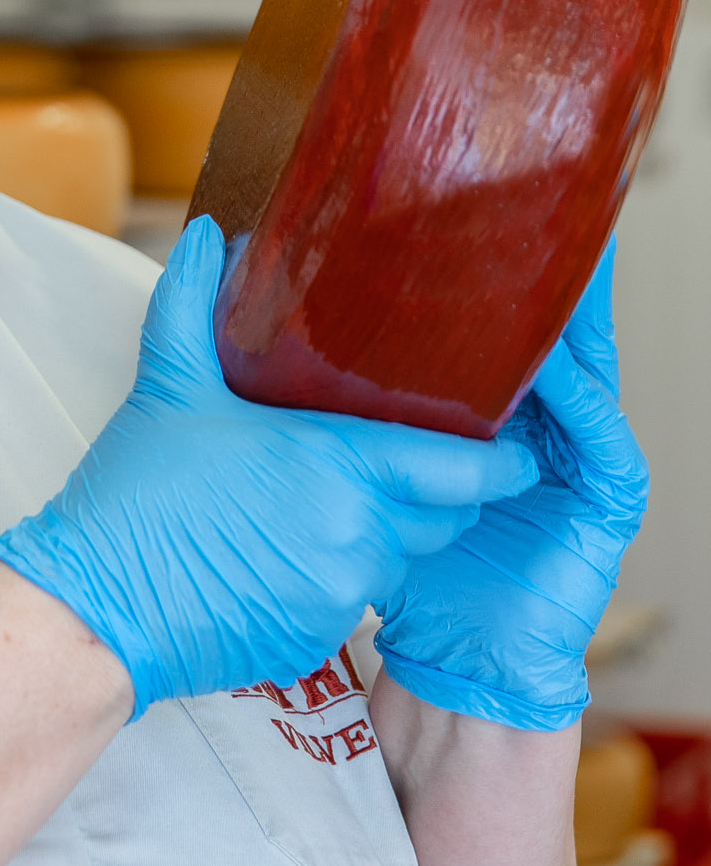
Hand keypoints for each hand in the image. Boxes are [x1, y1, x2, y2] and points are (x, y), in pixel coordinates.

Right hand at [0, 215, 539, 713]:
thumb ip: (194, 304)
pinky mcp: (315, 640)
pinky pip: (354, 600)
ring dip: (389, 530)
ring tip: (343, 496)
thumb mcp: (167, 388)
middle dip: (445, 490)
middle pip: (446, 515)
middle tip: (423, 454)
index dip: (502, 458)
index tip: (514, 440)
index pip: (464, 469)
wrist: (94, 611)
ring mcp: (338, 594)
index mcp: (337, 467)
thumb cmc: (134, 497)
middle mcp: (356, 535)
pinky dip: (338, 574)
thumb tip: (209, 235)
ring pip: (403, 558)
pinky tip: (289, 549)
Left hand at [375, 246, 647, 730]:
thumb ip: (334, 404)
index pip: (499, 323)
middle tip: (526, 204)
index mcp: (493, 411)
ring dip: (567, 323)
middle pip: (548, 332)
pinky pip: (601, 437)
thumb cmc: (410, 568)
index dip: (490, 268)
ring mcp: (582, 459)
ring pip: (583, 371)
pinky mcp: (607, 501)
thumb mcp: (364, 470)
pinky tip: (555, 367)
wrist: (454, 662)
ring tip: (547, 265)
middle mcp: (545, 423)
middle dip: (541, 274)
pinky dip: (579, 399)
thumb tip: (258, 323)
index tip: (465, 203)